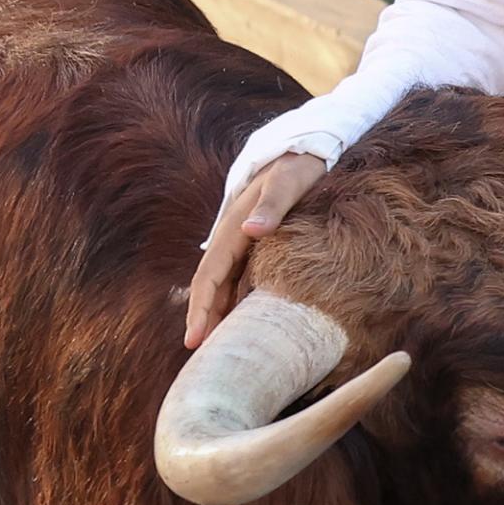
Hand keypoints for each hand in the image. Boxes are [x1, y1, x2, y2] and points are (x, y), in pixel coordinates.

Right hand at [184, 153, 329, 346]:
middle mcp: (234, 238)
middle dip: (202, 319)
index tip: (194, 339)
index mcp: (234, 228)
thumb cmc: (300, 166)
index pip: (210, 276)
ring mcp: (244, 243)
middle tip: (198, 356)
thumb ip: (273, 205)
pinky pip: (240, 280)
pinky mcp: (258, 246)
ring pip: (224, 285)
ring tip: (214, 348)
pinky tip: (240, 323)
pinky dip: (235, 303)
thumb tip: (250, 230)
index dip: (200, 309)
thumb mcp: (289, 181)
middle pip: (210, 286)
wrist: (308, 148)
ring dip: (216, 314)